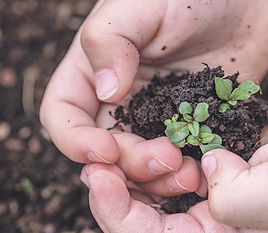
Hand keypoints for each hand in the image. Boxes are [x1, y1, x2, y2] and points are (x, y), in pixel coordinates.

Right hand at [40, 0, 267, 196]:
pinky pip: (179, 163)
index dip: (75, 141)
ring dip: (157, 179)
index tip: (105, 151)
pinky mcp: (188, 129)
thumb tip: (106, 92)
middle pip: (104, 152)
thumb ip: (110, 41)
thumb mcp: (141, 4)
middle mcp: (118, 101)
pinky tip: (205, 172)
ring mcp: (154, 119)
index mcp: (92, 71)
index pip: (62, 116)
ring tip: (189, 173)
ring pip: (139, 167)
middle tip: (165, 158)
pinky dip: (186, 175)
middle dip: (128, 164)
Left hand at [81, 88, 267, 232]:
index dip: (117, 215)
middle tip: (92, 165)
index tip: (97, 178)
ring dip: (129, 178)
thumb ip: (236, 199)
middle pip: (143, 225)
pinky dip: (150, 159)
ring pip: (152, 197)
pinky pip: (169, 169)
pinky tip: (140, 142)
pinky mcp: (215, 166)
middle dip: (112, 199)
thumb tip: (204, 175)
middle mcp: (214, 226)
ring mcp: (213, 196)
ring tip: (110, 153)